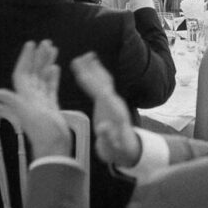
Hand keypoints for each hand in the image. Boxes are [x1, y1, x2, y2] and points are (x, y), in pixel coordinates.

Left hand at [0, 40, 70, 160]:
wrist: (54, 146)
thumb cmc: (41, 131)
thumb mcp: (26, 115)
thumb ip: (13, 101)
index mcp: (25, 95)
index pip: (22, 72)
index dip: (26, 58)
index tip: (31, 44)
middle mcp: (31, 96)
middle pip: (33, 71)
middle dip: (38, 56)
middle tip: (45, 42)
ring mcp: (42, 100)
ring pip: (43, 77)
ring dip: (46, 63)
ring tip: (52, 49)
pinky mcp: (51, 105)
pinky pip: (51, 86)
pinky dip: (53, 76)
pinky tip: (55, 67)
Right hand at [70, 52, 142, 167]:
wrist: (128, 151)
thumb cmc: (118, 150)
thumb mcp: (112, 148)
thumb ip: (108, 138)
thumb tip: (102, 128)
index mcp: (113, 111)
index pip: (101, 93)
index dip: (91, 82)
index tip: (80, 71)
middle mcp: (115, 102)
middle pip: (103, 82)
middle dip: (92, 70)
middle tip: (82, 56)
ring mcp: (113, 101)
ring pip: (104, 81)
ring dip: (95, 68)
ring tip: (86, 56)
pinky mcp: (110, 103)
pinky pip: (103, 85)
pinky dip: (96, 75)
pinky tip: (91, 69)